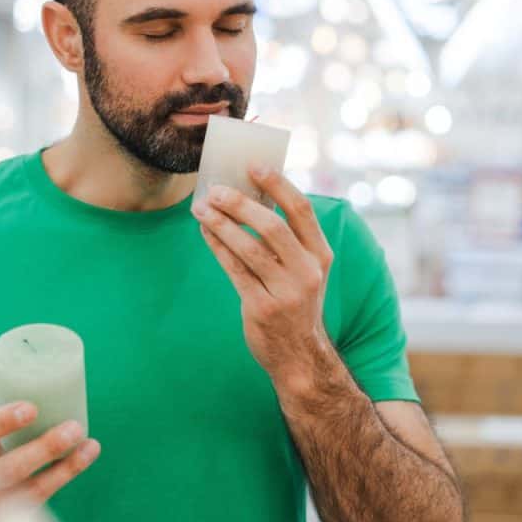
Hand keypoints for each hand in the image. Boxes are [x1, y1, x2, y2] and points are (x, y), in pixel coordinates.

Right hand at [0, 401, 99, 513]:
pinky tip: (81, 461)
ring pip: (30, 492)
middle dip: (43, 450)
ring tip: (90, 446)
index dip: (2, 423)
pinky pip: (39, 503)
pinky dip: (61, 480)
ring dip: (65, 468)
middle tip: (74, 428)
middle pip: (7, 470)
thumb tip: (32, 381)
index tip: (32, 408)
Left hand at [192, 166, 334, 379]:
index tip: (254, 165)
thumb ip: (286, 238)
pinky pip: (234, 269)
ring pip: (248, 248)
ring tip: (200, 208)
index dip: (278, 184)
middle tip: (215, 189)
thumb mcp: (304, 270)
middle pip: (272, 226)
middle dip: (240, 204)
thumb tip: (249, 195)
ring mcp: (286, 291)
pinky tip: (205, 231)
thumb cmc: (295, 302)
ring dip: (221, 223)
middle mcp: (307, 271)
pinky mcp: (262, 307)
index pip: (301, 210)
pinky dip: (217, 246)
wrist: (299, 356)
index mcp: (320, 254)